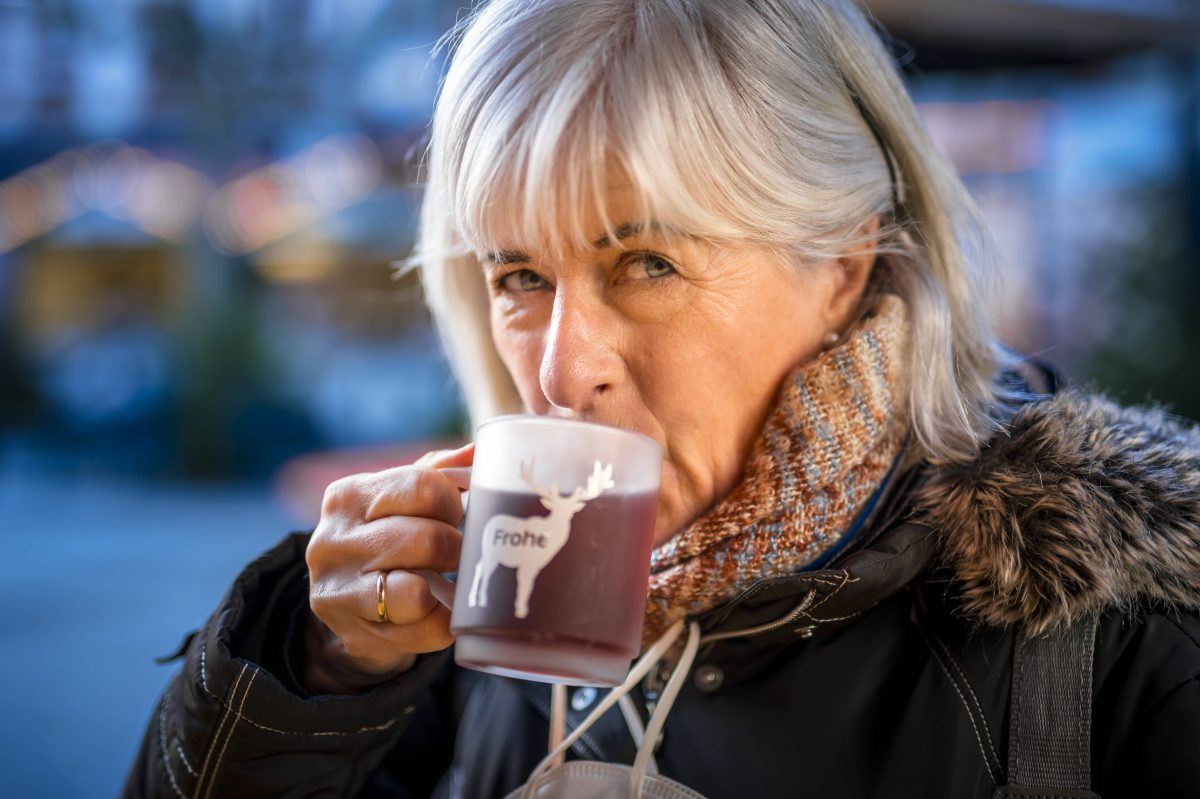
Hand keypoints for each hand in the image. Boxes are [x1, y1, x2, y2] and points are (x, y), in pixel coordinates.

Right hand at [302, 444, 472, 693]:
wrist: (350, 609)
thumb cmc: (386, 543)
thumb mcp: (398, 503)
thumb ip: (436, 474)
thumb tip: (477, 451)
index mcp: (349, 495)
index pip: (422, 485)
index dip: (453, 502)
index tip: (456, 514)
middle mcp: (333, 539)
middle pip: (426, 538)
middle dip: (454, 548)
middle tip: (456, 553)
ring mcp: (338, 589)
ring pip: (417, 589)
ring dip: (445, 586)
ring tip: (446, 580)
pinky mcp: (353, 632)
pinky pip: (420, 626)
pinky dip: (441, 619)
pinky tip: (437, 609)